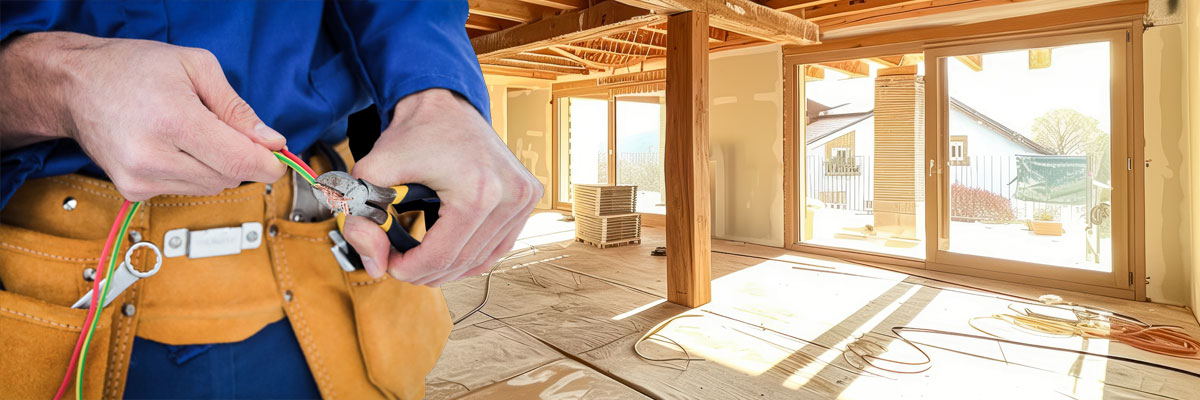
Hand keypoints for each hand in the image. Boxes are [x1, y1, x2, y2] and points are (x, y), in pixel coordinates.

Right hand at [0, 32, 285, 199]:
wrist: (74, 85)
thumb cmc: (132, 68)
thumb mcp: (196, 67)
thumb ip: (238, 109)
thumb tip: (272, 142)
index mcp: (173, 120)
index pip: (239, 161)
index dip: (268, 163)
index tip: (277, 156)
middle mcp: (153, 156)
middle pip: (229, 177)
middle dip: (240, 157)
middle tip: (225, 129)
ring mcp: (140, 178)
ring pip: (211, 187)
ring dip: (216, 165)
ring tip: (192, 133)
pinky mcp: (132, 191)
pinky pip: (187, 190)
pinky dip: (193, 173)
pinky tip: (174, 147)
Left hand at [342, 89, 541, 284]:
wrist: (445, 104)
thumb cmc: (412, 134)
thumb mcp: (373, 172)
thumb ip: (363, 221)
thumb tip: (376, 267)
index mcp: (478, 191)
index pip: (442, 256)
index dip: (409, 269)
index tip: (389, 263)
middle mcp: (510, 195)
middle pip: (463, 262)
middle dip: (426, 270)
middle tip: (401, 260)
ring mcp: (524, 197)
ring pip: (483, 259)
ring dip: (449, 267)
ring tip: (422, 255)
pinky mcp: (528, 197)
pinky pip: (500, 245)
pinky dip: (472, 254)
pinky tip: (450, 249)